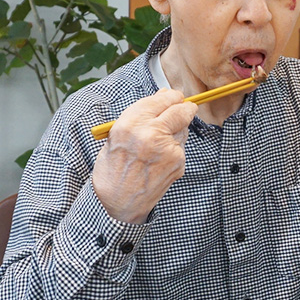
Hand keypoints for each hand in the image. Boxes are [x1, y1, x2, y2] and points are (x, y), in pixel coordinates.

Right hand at [92, 89, 197, 223]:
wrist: (117, 203)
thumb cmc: (114, 168)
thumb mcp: (116, 136)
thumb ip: (141, 115)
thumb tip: (165, 96)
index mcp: (130, 124)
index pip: (161, 100)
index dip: (171, 96)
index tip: (175, 96)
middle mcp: (150, 134)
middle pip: (179, 110)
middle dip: (184, 107)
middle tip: (185, 107)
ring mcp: (167, 150)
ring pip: (183, 129)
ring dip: (178, 129)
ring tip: (159, 142)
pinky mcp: (177, 162)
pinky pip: (181, 147)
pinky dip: (175, 148)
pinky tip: (160, 158)